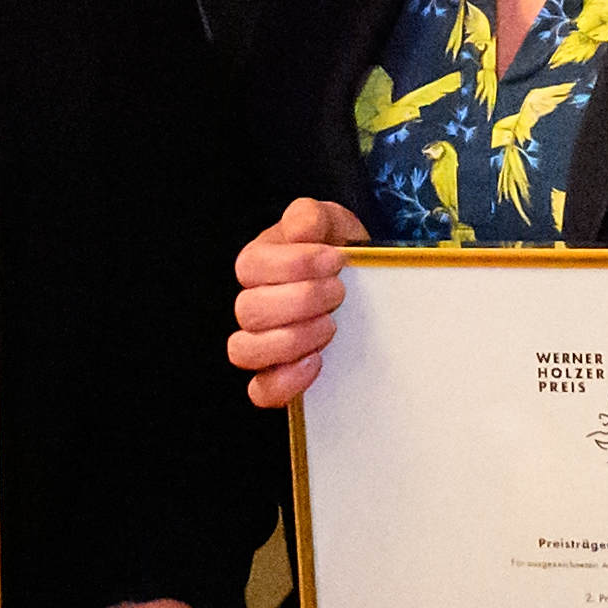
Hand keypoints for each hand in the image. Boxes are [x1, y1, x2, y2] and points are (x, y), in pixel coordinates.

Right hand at [232, 197, 367, 410]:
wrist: (362, 287)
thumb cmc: (337, 253)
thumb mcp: (331, 222)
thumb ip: (311, 217)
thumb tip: (301, 228)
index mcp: (257, 264)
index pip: (252, 267)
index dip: (294, 264)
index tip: (336, 259)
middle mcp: (252, 304)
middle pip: (250, 310)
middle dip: (302, 300)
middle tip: (339, 292)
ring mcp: (261, 343)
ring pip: (245, 350)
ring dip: (291, 339)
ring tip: (330, 326)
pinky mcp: (277, 376)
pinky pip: (261, 391)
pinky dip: (285, 381)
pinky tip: (317, 361)